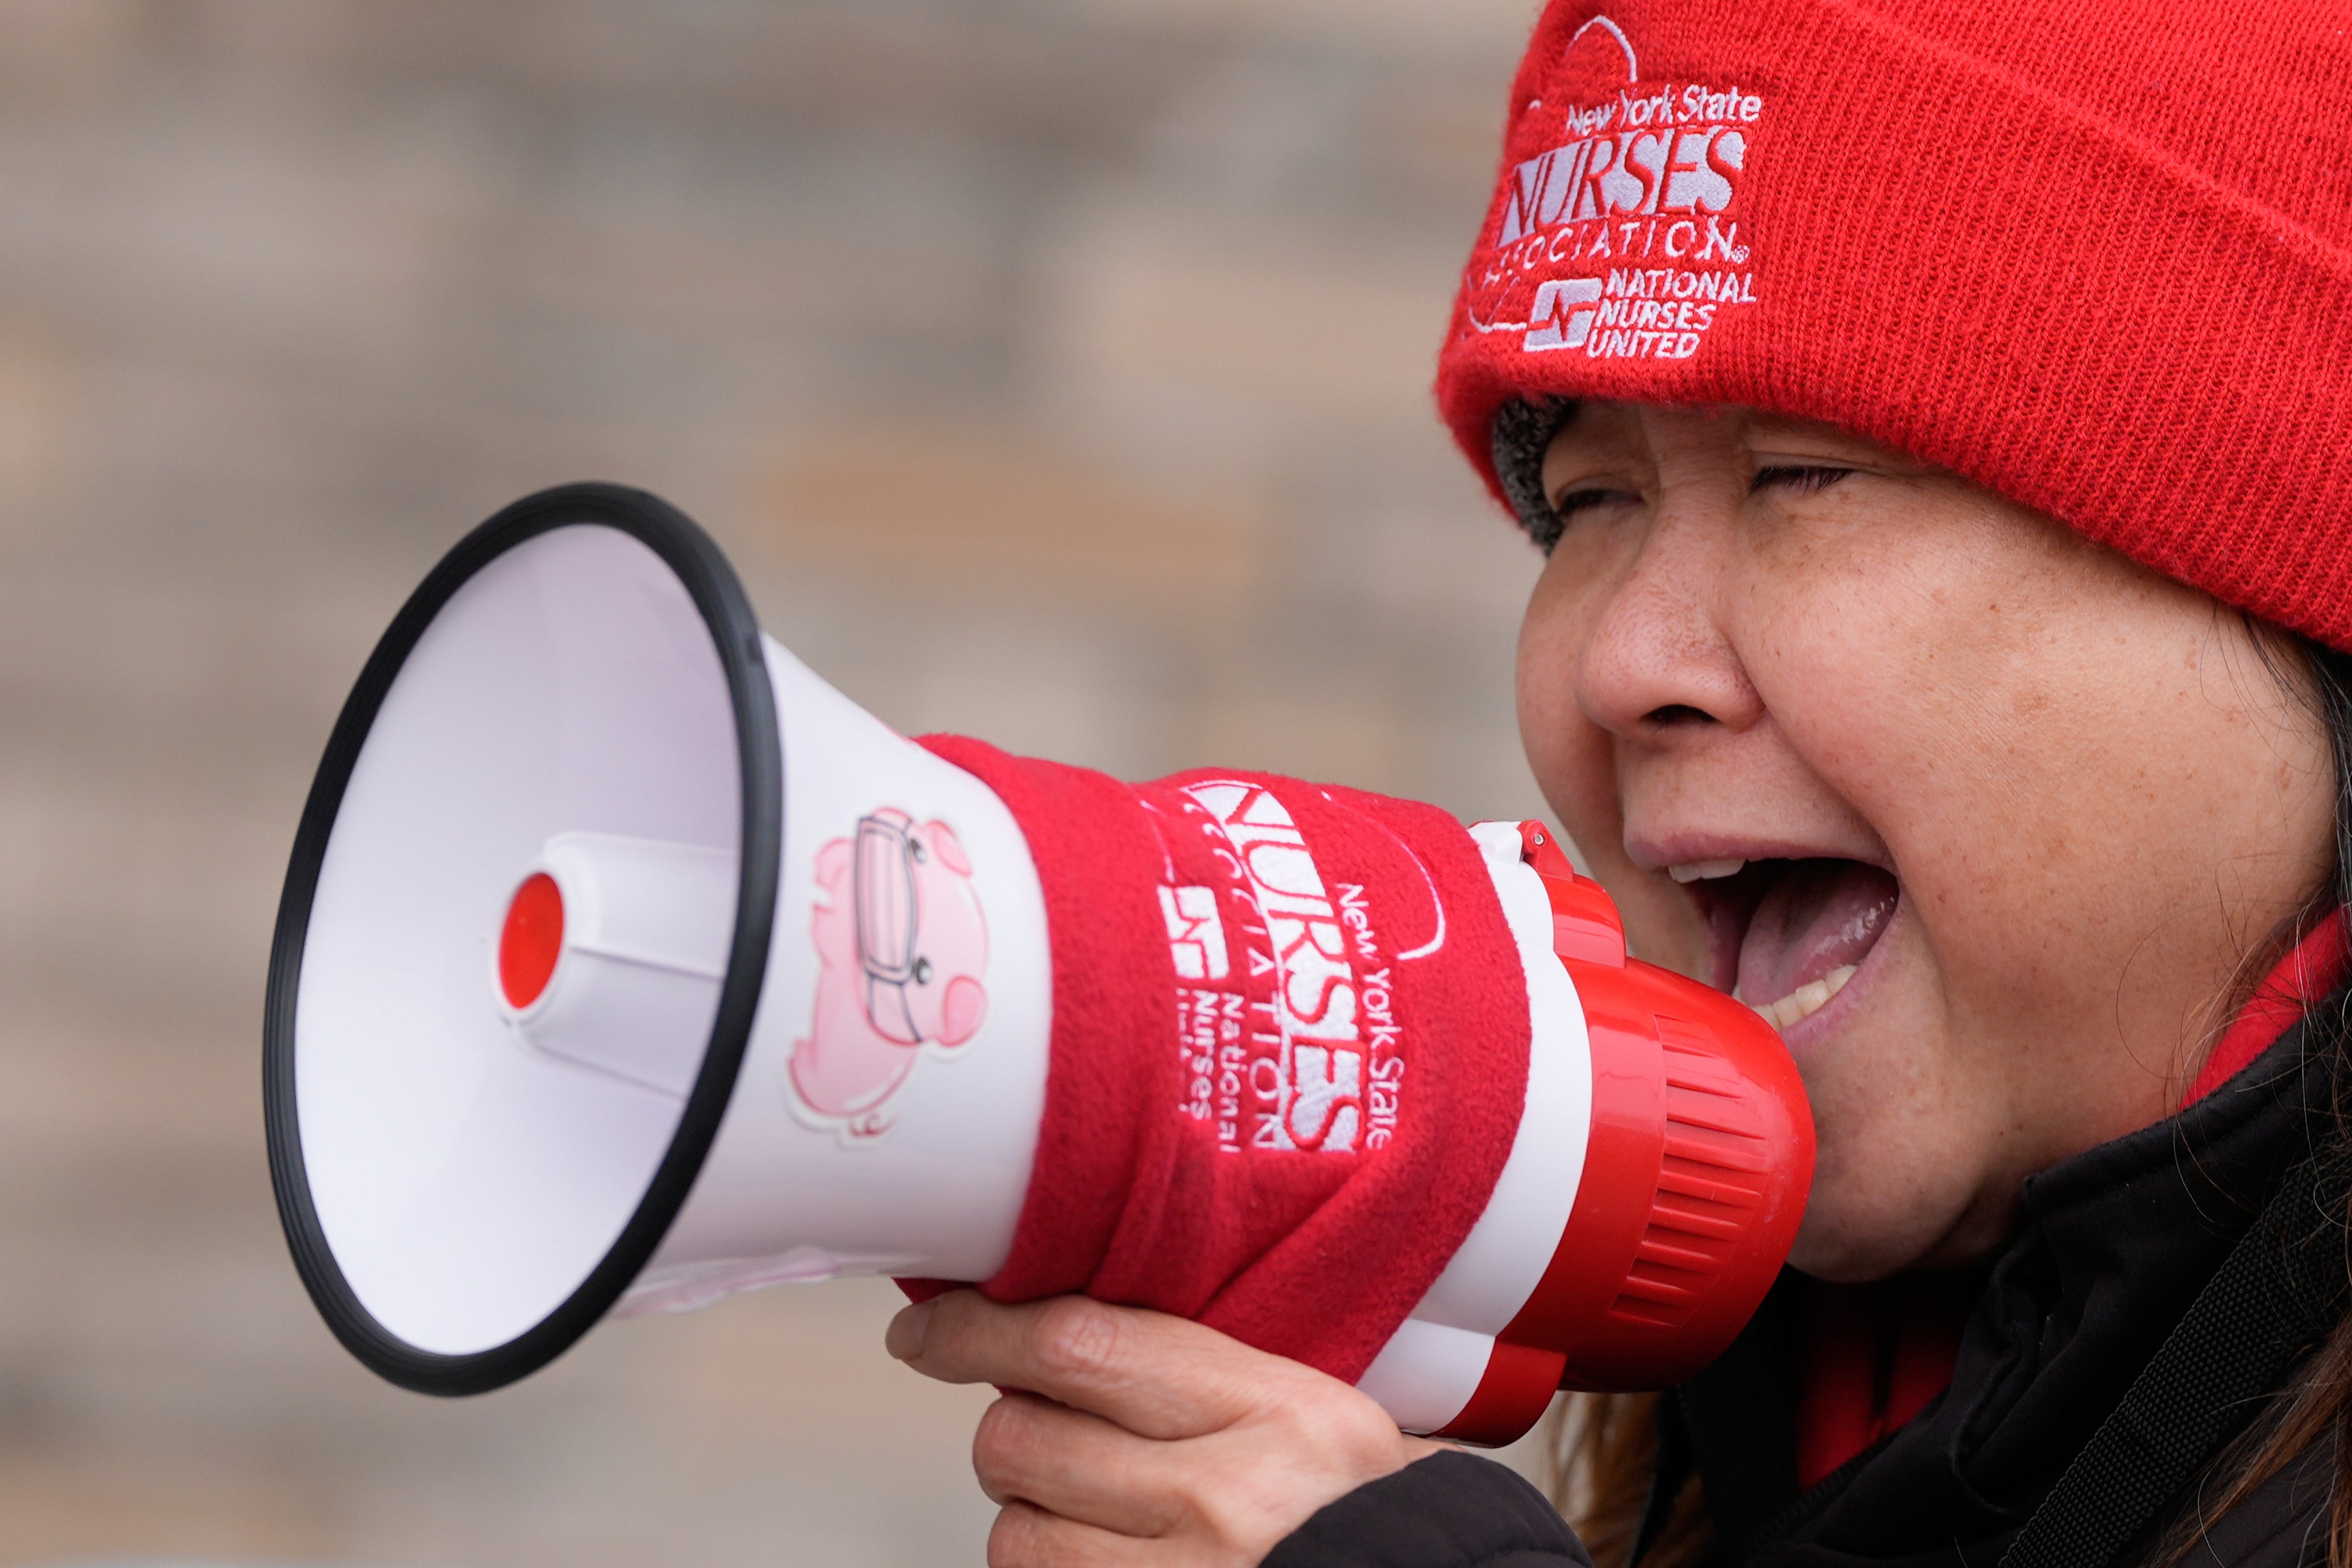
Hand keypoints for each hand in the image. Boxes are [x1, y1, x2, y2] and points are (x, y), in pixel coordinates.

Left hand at [887, 1290, 1440, 1565]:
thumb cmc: (1362, 1511)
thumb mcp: (1307, 1407)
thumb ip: (1196, 1360)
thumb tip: (1051, 1322)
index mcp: (1272, 1409)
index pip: (1077, 1340)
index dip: (977, 1330)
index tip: (931, 1329)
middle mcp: (1222, 1498)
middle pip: (1020, 1436)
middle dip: (1014, 1432)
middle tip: (1059, 1434)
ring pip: (1015, 1530)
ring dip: (1033, 1516)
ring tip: (1102, 1515)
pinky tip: (1107, 1559)